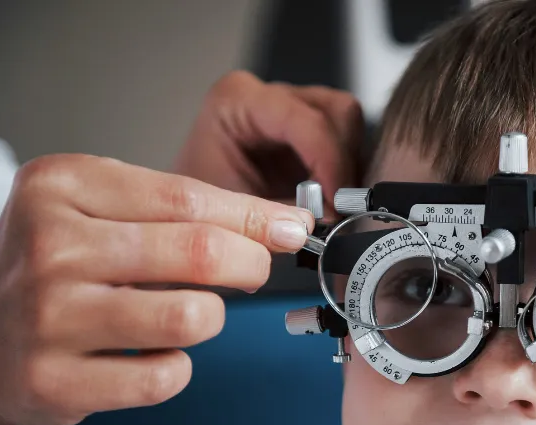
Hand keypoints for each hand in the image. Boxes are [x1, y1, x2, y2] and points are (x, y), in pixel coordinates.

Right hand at [0, 154, 313, 424]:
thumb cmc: (53, 269)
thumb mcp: (99, 211)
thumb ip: (183, 210)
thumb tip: (281, 222)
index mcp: (62, 187)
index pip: (187, 198)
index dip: (254, 218)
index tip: (290, 228)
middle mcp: (50, 246)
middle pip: (199, 252)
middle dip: (249, 264)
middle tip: (252, 271)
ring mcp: (49, 316)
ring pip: (190, 317)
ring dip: (211, 318)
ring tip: (190, 313)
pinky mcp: (55, 380)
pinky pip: (164, 378)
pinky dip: (177, 368)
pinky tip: (154, 355)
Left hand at [174, 71, 364, 217]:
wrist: (187, 211)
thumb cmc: (196, 206)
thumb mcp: (233, 211)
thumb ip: (281, 212)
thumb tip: (329, 217)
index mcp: (238, 101)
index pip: (306, 120)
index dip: (331, 162)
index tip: (339, 201)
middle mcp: (267, 96)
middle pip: (337, 111)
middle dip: (344, 162)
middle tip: (338, 206)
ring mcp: (290, 110)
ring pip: (348, 124)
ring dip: (348, 167)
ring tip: (332, 205)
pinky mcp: (306, 131)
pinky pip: (345, 142)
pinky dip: (345, 172)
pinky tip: (331, 198)